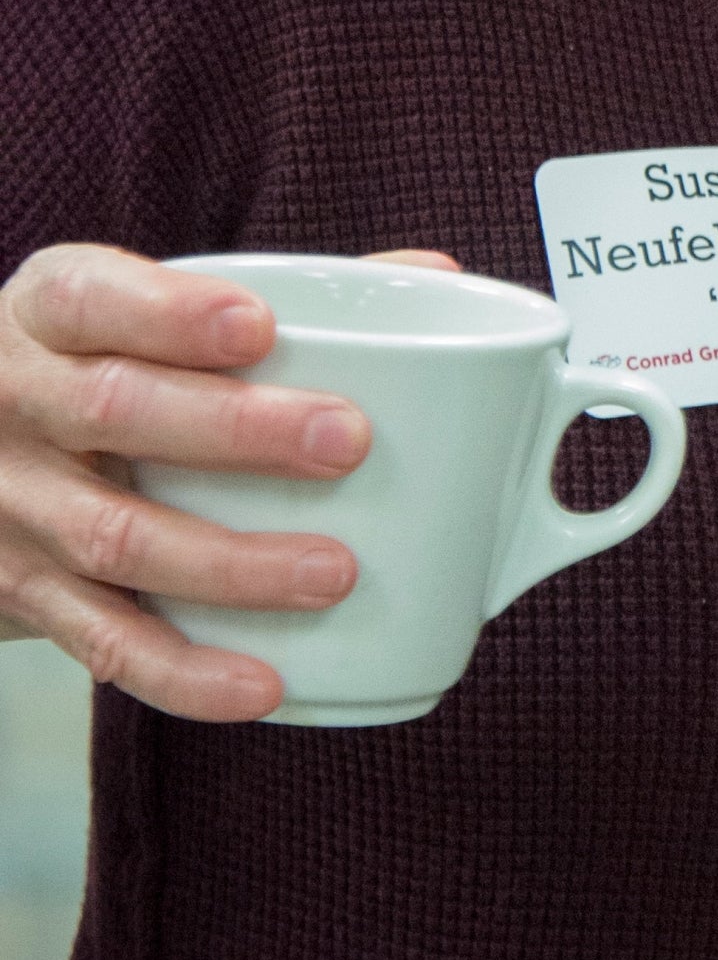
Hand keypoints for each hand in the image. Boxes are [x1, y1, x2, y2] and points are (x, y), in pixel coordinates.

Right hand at [0, 241, 458, 716]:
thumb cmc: (96, 362)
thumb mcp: (135, 308)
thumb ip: (277, 292)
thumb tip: (433, 276)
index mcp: (48, 315)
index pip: (91, 298)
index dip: (170, 313)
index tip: (260, 327)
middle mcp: (13, 405)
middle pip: (114, 410)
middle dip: (236, 430)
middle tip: (347, 441)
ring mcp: (13, 507)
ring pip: (115, 536)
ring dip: (231, 565)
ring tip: (336, 573)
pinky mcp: (20, 596)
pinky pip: (100, 642)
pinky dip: (184, 671)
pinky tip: (262, 683)